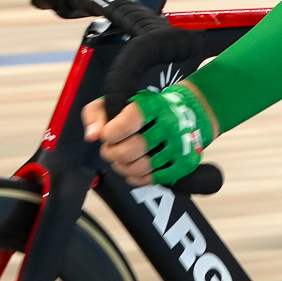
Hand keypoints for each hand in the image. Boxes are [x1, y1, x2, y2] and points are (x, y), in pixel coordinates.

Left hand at [85, 82, 214, 185]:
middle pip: (127, 152)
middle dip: (112, 153)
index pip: (124, 125)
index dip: (109, 134)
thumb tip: (93, 136)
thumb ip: (96, 113)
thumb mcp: (119, 99)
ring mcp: (179, 147)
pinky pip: (150, 180)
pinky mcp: (183, 164)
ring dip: (122, 167)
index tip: (109, 134)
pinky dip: (136, 177)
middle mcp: (169, 125)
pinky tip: (134, 166)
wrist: (188, 112)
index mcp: (152, 106)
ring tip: (122, 158)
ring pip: (138, 169)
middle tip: (112, 148)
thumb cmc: (146, 108)